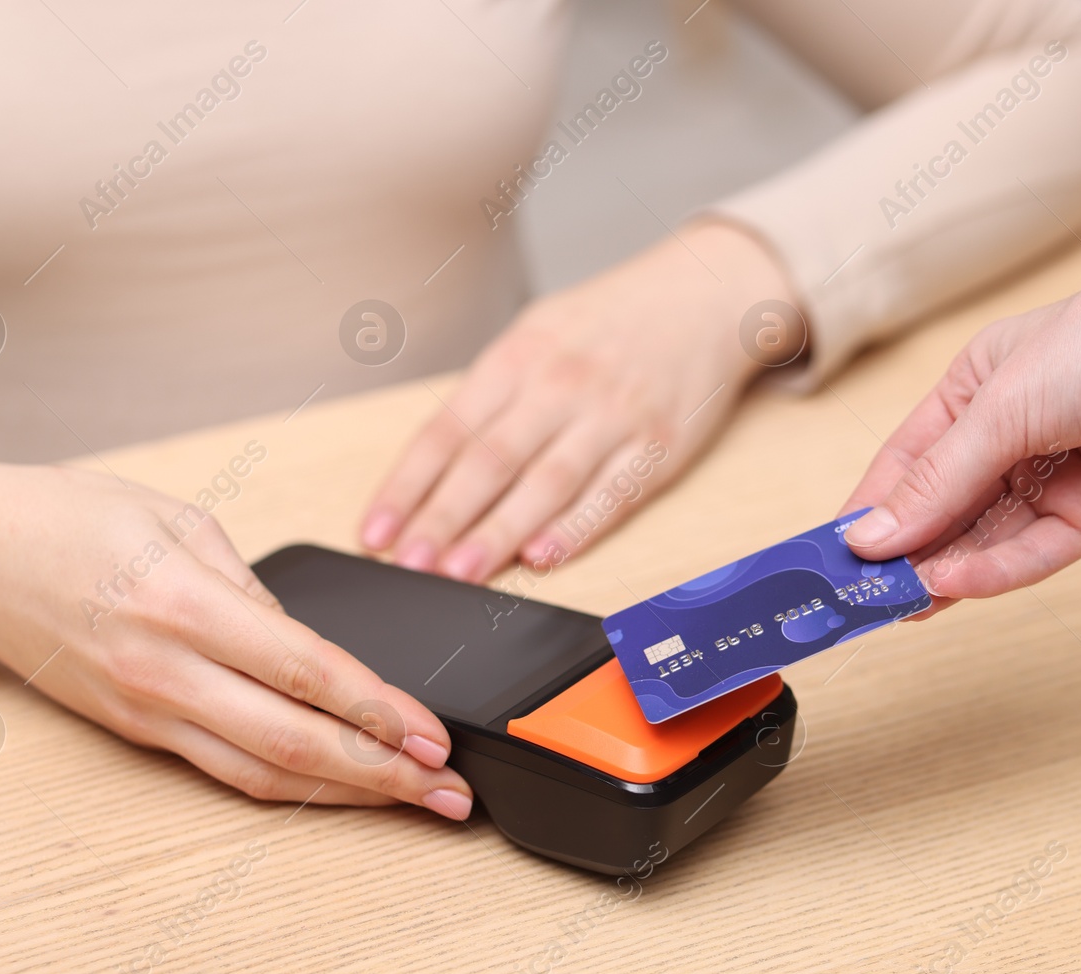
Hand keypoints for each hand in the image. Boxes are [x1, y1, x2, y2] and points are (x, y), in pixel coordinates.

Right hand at [0, 462, 472, 818]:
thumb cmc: (73, 519)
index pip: (305, 671)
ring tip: (411, 801)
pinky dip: (289, 784)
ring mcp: (147, 709)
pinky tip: (338, 787)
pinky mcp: (136, 729)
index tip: (431, 734)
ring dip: (345, 793)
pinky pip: (225, 769)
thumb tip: (312, 649)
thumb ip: (255, 587)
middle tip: (446, 788)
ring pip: (261, 773)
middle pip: (293, 741)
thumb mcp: (181, 519)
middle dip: (382, 772)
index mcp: (184, 603)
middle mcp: (165, 670)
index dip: (378, 710)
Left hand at [361, 221, 799, 580]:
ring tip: (460, 573)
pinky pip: (609, 495)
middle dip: (442, 518)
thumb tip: (436, 468)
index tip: (376, 530)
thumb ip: (492, 395)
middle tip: (409, 563)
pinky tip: (542, 557)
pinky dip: (575, 529)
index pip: (447, 430)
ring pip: (544, 484)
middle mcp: (560, 385)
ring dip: (498, 534)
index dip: (407, 486)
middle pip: (489, 462)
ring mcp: (611, 417)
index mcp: (519, 357)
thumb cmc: (610, 321)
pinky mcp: (657, 446)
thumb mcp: (538, 332)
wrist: (704, 293)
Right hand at [838, 258, 1080, 601]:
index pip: (901, 468)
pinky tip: (954, 586)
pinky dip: (995, 573)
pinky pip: (1035, 553)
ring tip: (898, 604)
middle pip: (939, 512)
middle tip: (856, 600)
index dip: (866, 514)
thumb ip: (937, 479)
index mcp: (970, 396)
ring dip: (941, 573)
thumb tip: (871, 536)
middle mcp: (1007, 441)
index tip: (827, 560)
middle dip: (900, 555)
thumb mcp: (1002, 406)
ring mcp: (1052, 481)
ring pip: (982, 541)